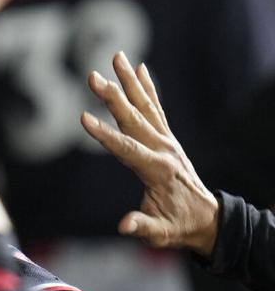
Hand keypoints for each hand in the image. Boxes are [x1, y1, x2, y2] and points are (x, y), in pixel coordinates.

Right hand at [81, 51, 219, 255]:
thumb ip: (142, 227)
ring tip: (116, 57)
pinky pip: (156, 107)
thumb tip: (124, 226)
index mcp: (157, 170)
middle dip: (111, 97)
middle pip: (132, 119)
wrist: (206, 219)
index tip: (83, 118)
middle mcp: (163, 149)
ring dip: (129, 81)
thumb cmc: (179, 226)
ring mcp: (167, 141)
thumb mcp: (160, 233)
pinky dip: (148, 87)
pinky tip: (140, 68)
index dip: (104, 134)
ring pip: (144, 106)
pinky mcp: (167, 138)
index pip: (126, 148)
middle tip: (92, 76)